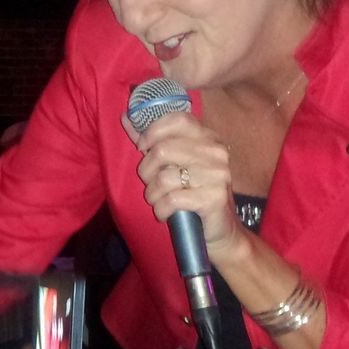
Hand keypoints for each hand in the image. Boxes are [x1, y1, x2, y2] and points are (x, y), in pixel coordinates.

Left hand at [122, 107, 243, 263]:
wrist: (222, 230)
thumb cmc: (194, 195)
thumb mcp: (176, 165)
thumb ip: (153, 142)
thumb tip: (126, 118)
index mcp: (208, 138)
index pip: (178, 119)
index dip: (153, 131)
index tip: (143, 148)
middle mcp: (216, 152)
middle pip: (163, 150)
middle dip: (146, 171)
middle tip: (151, 184)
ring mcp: (218, 175)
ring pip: (164, 177)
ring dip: (152, 195)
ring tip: (158, 201)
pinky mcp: (214, 198)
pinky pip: (172, 199)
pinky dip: (161, 209)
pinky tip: (165, 213)